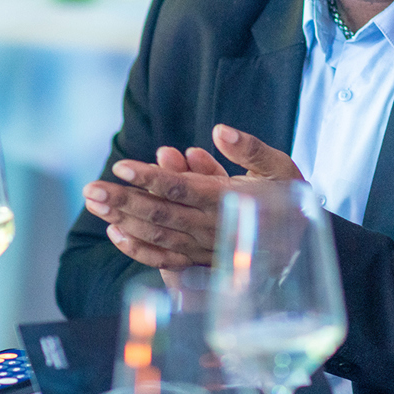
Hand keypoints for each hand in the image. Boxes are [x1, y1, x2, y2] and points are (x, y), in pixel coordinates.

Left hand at [81, 125, 302, 268]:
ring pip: (159, 236)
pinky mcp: (201, 262)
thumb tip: (219, 131)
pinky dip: (139, 250)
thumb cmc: (287, 197)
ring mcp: (205, 248)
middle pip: (162, 214)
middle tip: (91, 189)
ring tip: (94, 203)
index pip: (183, 189)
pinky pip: (166, 260)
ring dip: (123, 221)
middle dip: (124, 201)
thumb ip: (250, 148)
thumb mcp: (279, 166)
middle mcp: (214, 227)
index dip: (151, 178)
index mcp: (231, 201)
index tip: (121, 166)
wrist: (301, 242)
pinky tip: (115, 234)